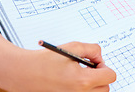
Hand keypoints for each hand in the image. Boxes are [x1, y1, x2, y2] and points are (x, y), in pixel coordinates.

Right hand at [0, 20, 115, 91]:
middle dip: (100, 76)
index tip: (95, 62)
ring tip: (78, 75)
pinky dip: (82, 90)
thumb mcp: (72, 47)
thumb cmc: (44, 61)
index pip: (110, 76)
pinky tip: (71, 82)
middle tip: (88, 68)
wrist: (24, 73)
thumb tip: (99, 56)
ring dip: (93, 85)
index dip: (104, 66)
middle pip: (105, 88)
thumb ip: (92, 50)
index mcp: (82, 81)